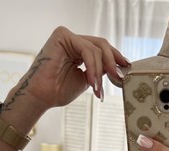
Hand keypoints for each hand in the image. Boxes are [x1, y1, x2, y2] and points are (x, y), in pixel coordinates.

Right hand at [3, 26, 128, 113]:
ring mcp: (67, 36)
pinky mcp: (62, 35)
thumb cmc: (59, 91)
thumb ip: (99, 71)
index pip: (101, 48)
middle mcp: (73, 40)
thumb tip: (118, 68)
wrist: (42, 97)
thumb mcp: (87, 80)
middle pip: (101, 45)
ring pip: (95, 49)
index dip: (115, 57)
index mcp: (78, 49)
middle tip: (118, 78)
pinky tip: (91, 81)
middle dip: (112, 62)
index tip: (126, 68)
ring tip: (97, 88)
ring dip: (100, 71)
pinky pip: (87, 49)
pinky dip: (92, 67)